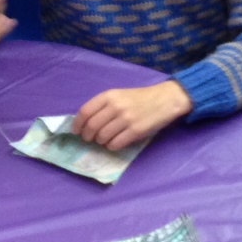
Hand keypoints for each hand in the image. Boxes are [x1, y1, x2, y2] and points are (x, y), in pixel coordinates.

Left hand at [73, 81, 191, 150]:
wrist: (164, 100)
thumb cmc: (139, 98)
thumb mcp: (119, 95)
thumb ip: (103, 106)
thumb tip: (84, 123)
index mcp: (109, 95)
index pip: (85, 112)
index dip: (77, 124)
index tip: (77, 131)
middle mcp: (116, 106)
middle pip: (92, 127)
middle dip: (87, 136)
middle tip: (90, 139)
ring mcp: (126, 119)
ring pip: (102, 137)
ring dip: (100, 142)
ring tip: (105, 140)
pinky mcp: (135, 131)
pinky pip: (115, 144)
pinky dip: (111, 146)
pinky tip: (115, 143)